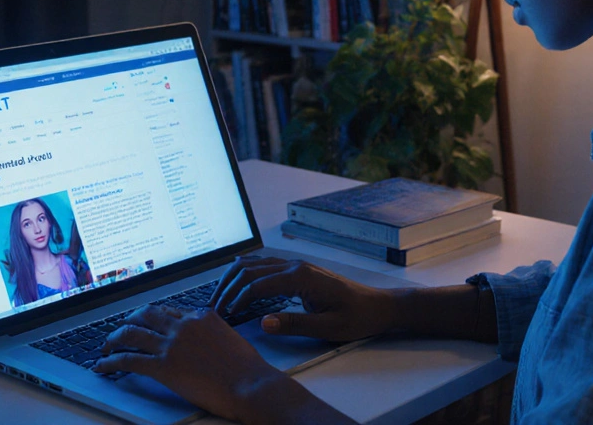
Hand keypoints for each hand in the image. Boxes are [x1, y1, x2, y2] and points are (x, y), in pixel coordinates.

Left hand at [94, 304, 284, 421]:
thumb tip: (204, 340)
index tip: (147, 324)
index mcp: (201, 316)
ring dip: (113, 339)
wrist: (251, 383)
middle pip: (146, 314)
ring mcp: (172, 344)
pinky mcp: (163, 366)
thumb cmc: (247, 368)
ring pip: (131, 333)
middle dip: (130, 321)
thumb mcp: (230, 338)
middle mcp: (183, 325)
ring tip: (105, 347)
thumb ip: (212, 333)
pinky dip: (110, 361)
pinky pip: (128, 359)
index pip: (169, 311)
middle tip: (122, 330)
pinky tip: (103, 366)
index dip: (154, 318)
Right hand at [209, 256, 396, 341]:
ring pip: (255, 264)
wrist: (379, 306)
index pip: (257, 285)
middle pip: (250, 270)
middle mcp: (296, 266)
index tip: (223, 315)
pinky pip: (266, 266)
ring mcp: (297, 266)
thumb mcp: (328, 327)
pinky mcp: (299, 271)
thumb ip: (294, 324)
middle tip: (213, 307)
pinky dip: (247, 273)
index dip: (236, 299)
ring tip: (220, 297)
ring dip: (234, 279)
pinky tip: (238, 281)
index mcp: (301, 278)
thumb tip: (263, 323)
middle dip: (228, 287)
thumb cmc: (357, 317)